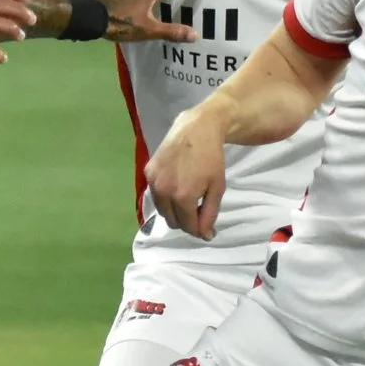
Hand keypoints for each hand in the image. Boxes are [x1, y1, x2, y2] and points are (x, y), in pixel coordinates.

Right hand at [146, 108, 227, 239]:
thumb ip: (209, 214)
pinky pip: (155, 195)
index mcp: (182, 197)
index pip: (187, 226)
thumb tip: (204, 236)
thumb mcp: (217, 188)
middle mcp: (163, 192)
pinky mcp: (147, 172)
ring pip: (162, 210)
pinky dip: (165, 196)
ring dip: (174, 210)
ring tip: (187, 196)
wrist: (197, 129)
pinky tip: (176, 184)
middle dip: (186, 220)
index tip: (207, 227)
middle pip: (172, 222)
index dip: (199, 230)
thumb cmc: (212, 158)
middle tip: (198, 209)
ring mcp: (153, 181)